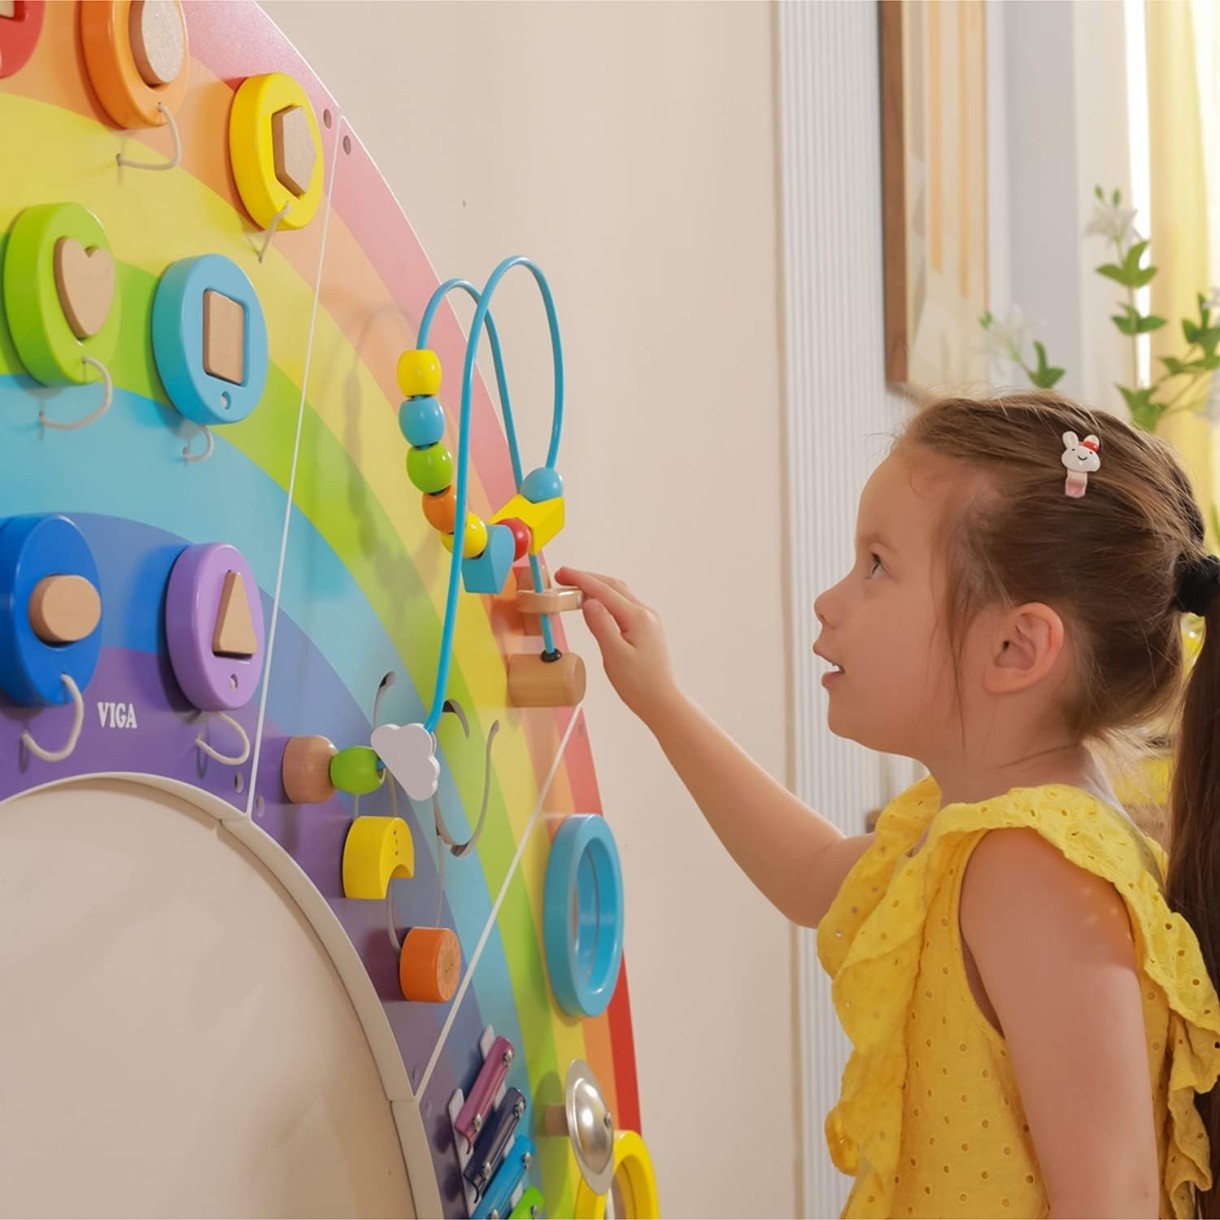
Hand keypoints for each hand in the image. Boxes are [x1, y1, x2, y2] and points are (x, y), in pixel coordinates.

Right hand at [555, 567, 680, 726]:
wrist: (662, 702)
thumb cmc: (639, 685)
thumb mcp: (614, 656)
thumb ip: (601, 626)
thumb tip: (588, 601)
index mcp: (637, 617)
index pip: (604, 591)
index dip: (581, 579)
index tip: (562, 573)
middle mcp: (645, 613)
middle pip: (613, 586)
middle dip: (587, 578)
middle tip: (563, 576)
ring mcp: (648, 620)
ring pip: (619, 593)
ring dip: (597, 586)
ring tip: (574, 587)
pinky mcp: (646, 628)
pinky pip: (623, 604)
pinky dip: (606, 598)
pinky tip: (595, 603)